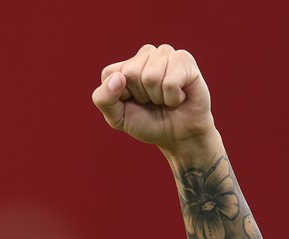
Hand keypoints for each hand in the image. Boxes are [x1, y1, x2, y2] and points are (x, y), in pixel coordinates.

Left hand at [92, 45, 214, 152]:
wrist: (179, 134)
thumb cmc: (147, 123)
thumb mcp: (117, 118)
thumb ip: (104, 99)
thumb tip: (117, 77)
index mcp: (124, 66)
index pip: (110, 73)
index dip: (119, 96)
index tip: (132, 102)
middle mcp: (144, 55)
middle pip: (131, 73)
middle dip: (141, 96)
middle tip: (152, 101)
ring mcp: (165, 54)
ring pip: (151, 76)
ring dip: (158, 97)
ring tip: (165, 98)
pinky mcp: (184, 59)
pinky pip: (171, 81)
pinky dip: (173, 97)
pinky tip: (179, 96)